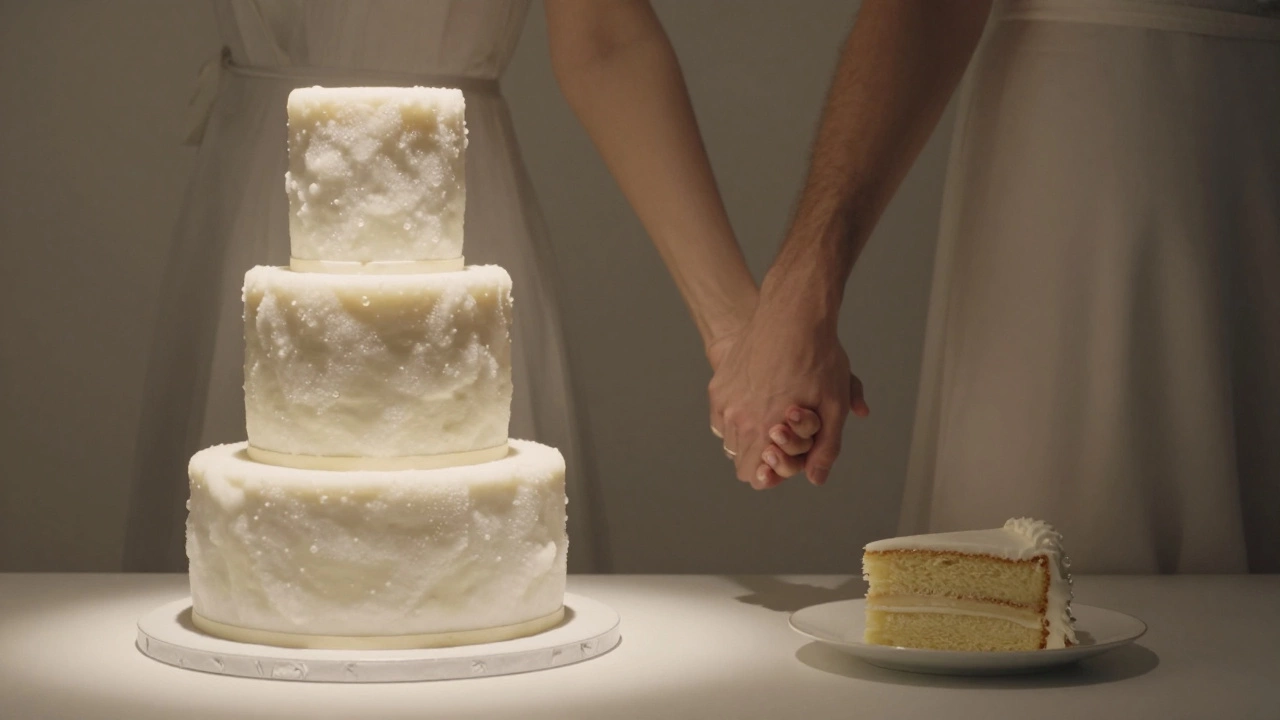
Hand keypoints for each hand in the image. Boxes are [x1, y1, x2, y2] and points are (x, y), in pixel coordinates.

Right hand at [708, 291, 867, 488]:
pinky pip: (721, 416)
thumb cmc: (818, 357)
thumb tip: (815, 479)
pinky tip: (757, 400)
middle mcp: (737, 418)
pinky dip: (735, 416)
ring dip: (747, 435)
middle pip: (738, 459)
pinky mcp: (717, 385)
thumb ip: (826, 448)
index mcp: (764, 429)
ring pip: (729, 437)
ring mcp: (724, 400)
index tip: (782, 458)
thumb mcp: (834, 405)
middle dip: (759, 455)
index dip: (768, 473)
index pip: (751, 475)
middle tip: (781, 437)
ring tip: (771, 415)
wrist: (792, 314)